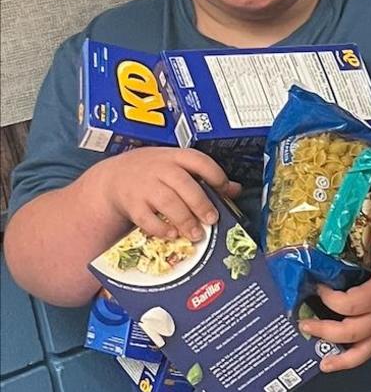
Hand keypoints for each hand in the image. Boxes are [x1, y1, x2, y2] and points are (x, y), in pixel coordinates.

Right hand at [80, 147, 237, 240]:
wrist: (114, 177)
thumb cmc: (154, 172)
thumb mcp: (178, 166)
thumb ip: (205, 176)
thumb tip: (235, 189)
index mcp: (175, 157)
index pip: (198, 161)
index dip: (215, 175)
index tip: (224, 189)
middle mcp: (159, 169)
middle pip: (184, 185)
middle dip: (200, 204)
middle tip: (212, 219)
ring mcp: (143, 186)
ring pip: (167, 202)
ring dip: (184, 220)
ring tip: (196, 233)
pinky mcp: (131, 203)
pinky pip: (146, 218)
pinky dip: (160, 228)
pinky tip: (172, 234)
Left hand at [299, 227, 370, 371]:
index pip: (350, 304)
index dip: (330, 298)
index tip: (318, 286)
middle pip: (350, 332)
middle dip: (324, 330)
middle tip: (304, 323)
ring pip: (359, 351)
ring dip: (337, 357)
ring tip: (319, 360)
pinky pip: (366, 354)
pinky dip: (348, 362)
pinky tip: (329, 364)